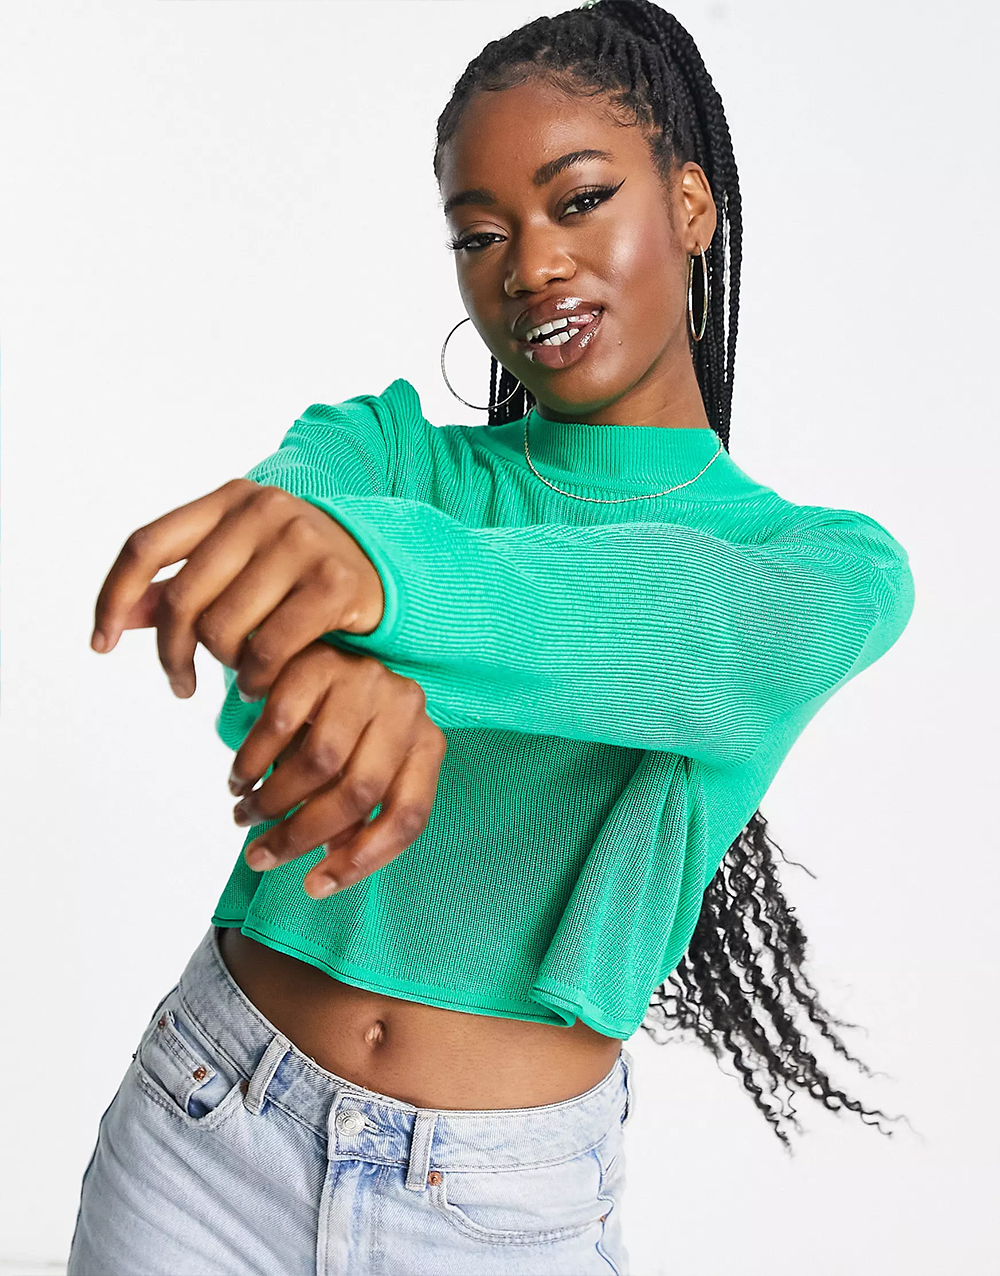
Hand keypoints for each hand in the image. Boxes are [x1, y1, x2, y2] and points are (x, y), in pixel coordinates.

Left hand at [91, 479, 384, 699]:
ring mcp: (302, 542)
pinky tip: (261, 687)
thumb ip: (181, 586)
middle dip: (172, 653)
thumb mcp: (238, 566)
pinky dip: (257, 679)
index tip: (101, 644)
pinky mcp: (334, 583)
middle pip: (182, 599)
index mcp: (229, 499)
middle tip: (180, 683)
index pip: (147, 545)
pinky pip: (270, 649)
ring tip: (236, 676)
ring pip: (223, 628)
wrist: (384, 571)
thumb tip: (120, 620)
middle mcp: (264, 510)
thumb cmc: (297, 573)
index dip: (114, 596)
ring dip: (223, 667)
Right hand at [227, 639, 446, 898]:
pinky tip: (239, 777)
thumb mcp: (357, 769)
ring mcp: (365, 679)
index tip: (313, 887)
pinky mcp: (319, 661)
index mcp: (427, 743)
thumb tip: (325, 873)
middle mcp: (407, 708)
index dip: (362, 862)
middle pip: (358, 793)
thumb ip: (351, 817)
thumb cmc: (339, 726)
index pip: (408, 816)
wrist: (310, 652)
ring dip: (272, 801)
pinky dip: (252, 760)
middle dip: (300, 836)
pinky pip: (279, 723)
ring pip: (318, 763)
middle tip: (259, 857)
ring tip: (244, 815)